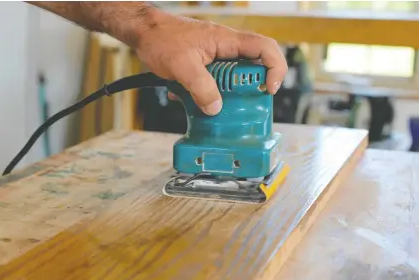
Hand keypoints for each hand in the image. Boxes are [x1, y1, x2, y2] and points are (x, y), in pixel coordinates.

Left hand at [118, 8, 287, 115]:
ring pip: (233, 78)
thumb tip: (215, 108)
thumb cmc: (161, 38)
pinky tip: (193, 101)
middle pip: (253, 67)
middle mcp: (226, 48)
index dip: (275, 68)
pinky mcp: (205, 66)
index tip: (269, 89)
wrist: (144, 32)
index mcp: (227, 41)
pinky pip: (215, 82)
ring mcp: (216, 57)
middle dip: (250, 89)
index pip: (265, 48)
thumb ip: (200, 88)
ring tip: (214, 106)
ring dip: (226, 95)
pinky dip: (208, 94)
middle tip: (243, 105)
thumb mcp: (181, 66)